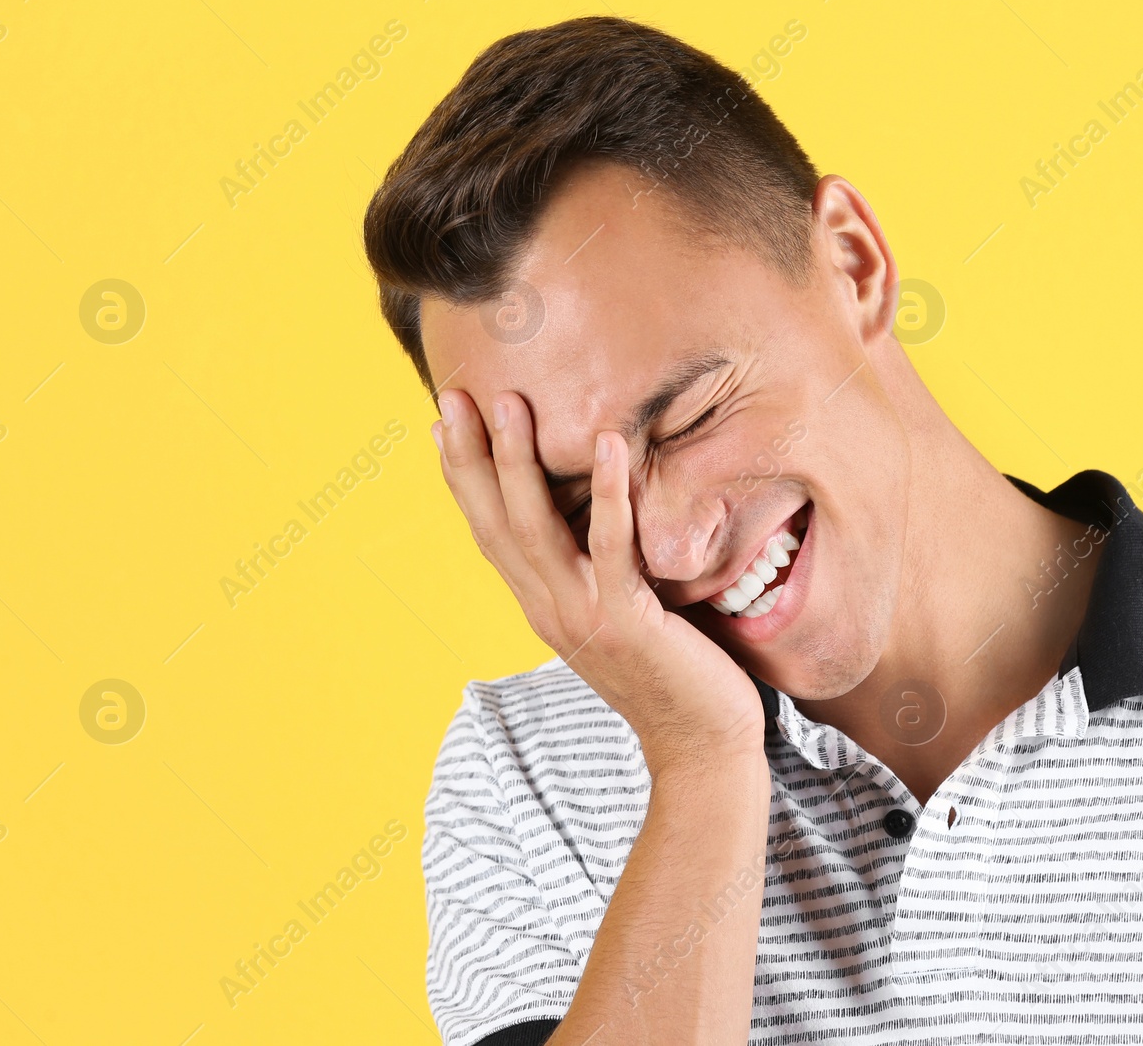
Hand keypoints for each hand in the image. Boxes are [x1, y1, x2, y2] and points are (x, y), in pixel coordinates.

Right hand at [432, 388, 768, 775]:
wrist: (701, 747)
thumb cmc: (672, 672)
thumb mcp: (617, 612)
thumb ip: (595, 568)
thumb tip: (595, 514)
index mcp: (540, 604)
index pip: (487, 530)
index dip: (461, 475)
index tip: (441, 419)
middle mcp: (547, 608)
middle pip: (494, 521)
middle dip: (472, 455)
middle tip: (456, 394)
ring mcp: (582, 615)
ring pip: (536, 527)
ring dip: (519, 462)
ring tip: (510, 403)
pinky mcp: (627, 620)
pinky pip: (611, 547)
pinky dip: (608, 492)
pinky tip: (609, 443)